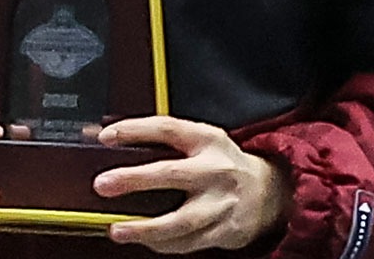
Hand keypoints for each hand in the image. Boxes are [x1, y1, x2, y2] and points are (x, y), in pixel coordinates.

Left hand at [94, 116, 289, 253]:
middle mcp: (215, 169)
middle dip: (134, 179)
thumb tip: (105, 137)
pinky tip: (144, 241)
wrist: (269, 192)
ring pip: (181, 220)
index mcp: (207, 140)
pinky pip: (188, 243)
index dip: (135, 130)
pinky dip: (163, 244)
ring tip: (117, 229)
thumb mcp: (201, 142)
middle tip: (104, 184)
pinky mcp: (224, 230)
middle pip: (172, 173)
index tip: (106, 137)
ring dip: (146, 228)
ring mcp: (221, 203)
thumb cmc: (223, 164)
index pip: (167, 129)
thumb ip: (160, 142)